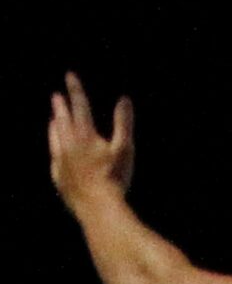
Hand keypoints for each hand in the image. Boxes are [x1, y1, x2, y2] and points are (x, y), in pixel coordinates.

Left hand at [49, 73, 134, 211]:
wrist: (98, 207)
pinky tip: (56, 152)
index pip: (79, 105)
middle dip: (60, 106)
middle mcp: (68, 144)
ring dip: (55, 126)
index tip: (70, 76)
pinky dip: (55, 149)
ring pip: (55, 137)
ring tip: (54, 120)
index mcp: (84, 134)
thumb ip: (123, 123)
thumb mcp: (124, 149)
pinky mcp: (59, 177)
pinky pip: (54, 158)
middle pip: (62, 119)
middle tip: (56, 96)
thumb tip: (124, 100)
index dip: (75, 89)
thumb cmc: (114, 178)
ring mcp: (61, 161)